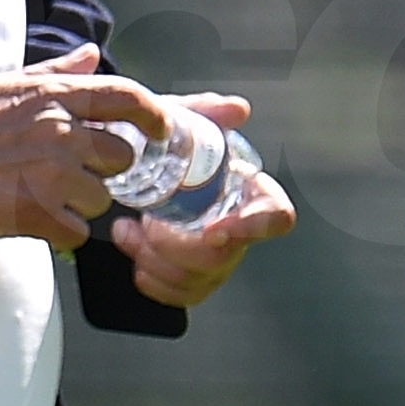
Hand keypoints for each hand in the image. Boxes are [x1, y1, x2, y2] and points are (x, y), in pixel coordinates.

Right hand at [0, 44, 164, 248]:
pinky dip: (60, 234)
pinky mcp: (35, 215)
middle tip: (70, 175)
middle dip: (103, 169)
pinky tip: (32, 223)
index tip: (159, 130)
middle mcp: (60, 131)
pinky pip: (76, 233)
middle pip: (121, 157)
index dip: (155, 115)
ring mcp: (50, 175)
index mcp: (52, 95)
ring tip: (39, 198)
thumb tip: (90, 55)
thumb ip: (53, 74)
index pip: (128, 97)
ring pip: (101, 199)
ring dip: (79, 204)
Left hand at [110, 93, 295, 304]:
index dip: (251, 229)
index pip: (274, 218)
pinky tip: (134, 253)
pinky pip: (181, 295)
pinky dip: (151, 279)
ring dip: (154, 258)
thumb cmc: (166, 144)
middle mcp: (238, 228)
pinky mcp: (193, 276)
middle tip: (146, 221)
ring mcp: (218, 256)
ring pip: (198, 280)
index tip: (213, 232)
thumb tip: (237, 109)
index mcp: (247, 190)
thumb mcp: (177, 120)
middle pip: (222, 258)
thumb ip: (206, 111)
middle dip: (174, 245)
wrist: (130, 164)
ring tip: (130, 230)